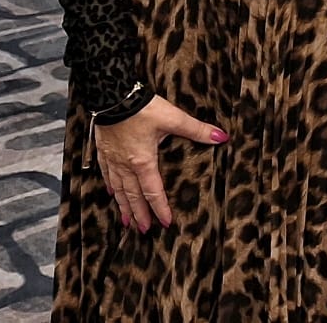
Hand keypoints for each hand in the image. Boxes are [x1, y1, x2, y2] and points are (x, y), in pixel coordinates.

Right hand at [91, 95, 227, 232]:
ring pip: (118, 189)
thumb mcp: (173, 118)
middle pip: (133, 195)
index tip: (165, 223)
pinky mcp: (104, 151)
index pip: (153, 191)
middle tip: (143, 230)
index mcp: (143, 161)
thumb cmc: (143, 108)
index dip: (160, 208)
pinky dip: (110, 187)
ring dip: (124, 205)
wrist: (112, 95)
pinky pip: (106, 174)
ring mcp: (112, 159)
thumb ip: (197, 130)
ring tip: (127, 220)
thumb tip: (221, 137)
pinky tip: (112, 193)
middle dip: (140, 214)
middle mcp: (126, 165)